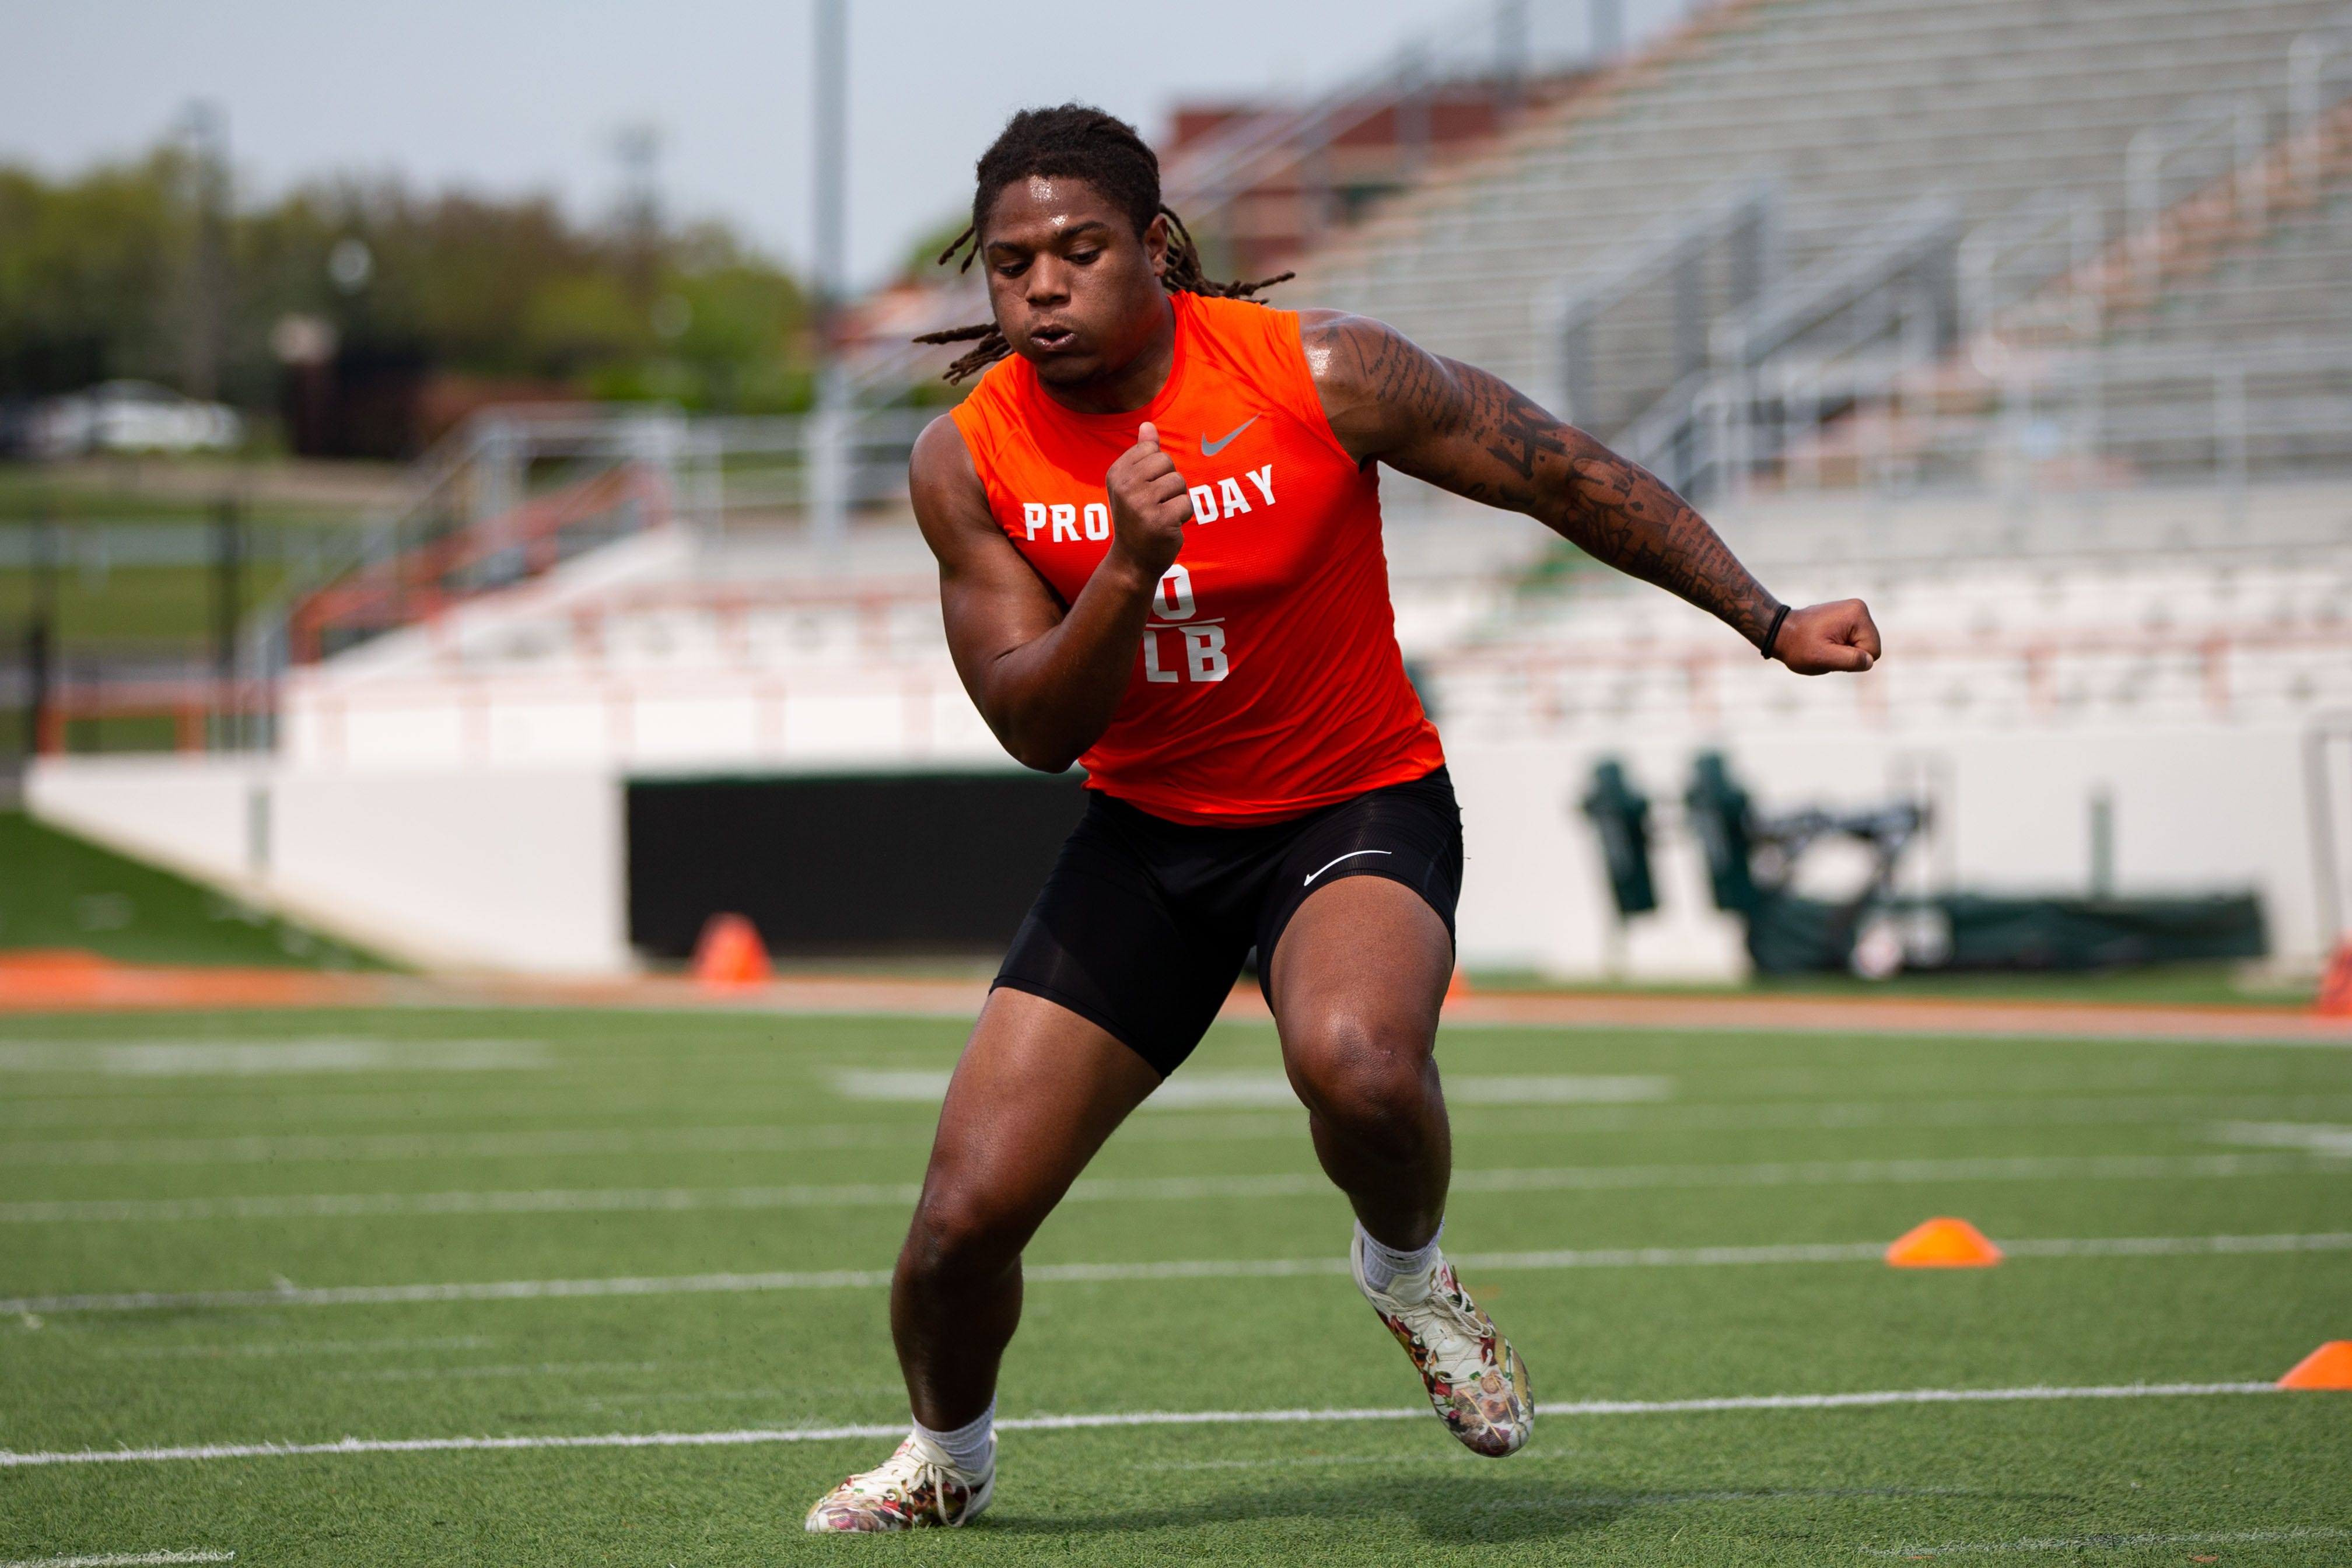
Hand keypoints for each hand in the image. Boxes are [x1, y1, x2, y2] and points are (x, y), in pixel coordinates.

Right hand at [1103, 421, 1190, 581]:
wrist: (1133, 561)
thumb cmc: (1137, 518)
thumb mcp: (1134, 484)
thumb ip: (1142, 454)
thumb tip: (1148, 425)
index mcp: (1116, 473)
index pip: (1151, 449)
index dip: (1157, 469)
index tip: (1145, 489)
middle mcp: (1124, 486)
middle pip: (1166, 462)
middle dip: (1169, 483)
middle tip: (1156, 504)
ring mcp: (1140, 504)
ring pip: (1179, 482)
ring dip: (1177, 499)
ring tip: (1162, 515)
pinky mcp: (1159, 521)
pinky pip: (1187, 503)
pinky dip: (1183, 515)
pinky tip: (1168, 527)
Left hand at [1771, 599, 1880, 673]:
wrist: (1781, 632)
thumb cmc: (1798, 646)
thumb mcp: (1822, 658)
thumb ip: (1849, 660)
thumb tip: (1869, 661)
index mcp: (1857, 615)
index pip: (1872, 651)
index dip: (1852, 660)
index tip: (1830, 652)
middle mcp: (1859, 608)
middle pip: (1870, 647)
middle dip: (1849, 655)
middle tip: (1826, 650)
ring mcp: (1854, 611)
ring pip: (1863, 645)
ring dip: (1845, 652)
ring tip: (1825, 645)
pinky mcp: (1849, 617)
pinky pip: (1855, 641)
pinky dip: (1842, 646)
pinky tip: (1826, 641)